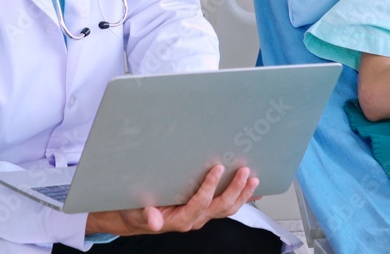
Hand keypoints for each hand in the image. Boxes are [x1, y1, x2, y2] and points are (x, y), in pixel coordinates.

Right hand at [85, 164, 258, 235]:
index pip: (200, 202)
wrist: (136, 219)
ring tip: (254, 179)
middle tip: (244, 171)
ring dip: (243, 194)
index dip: (209, 187)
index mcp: (181, 219)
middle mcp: (195, 218)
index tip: (217, 169)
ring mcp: (202, 215)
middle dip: (235, 189)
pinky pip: (226, 206)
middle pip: (221, 206)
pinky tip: (252, 191)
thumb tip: (154, 220)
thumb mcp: (136, 212)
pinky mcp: (205, 210)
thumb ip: (146, 215)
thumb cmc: (136, 212)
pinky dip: (241, 198)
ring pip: (227, 208)